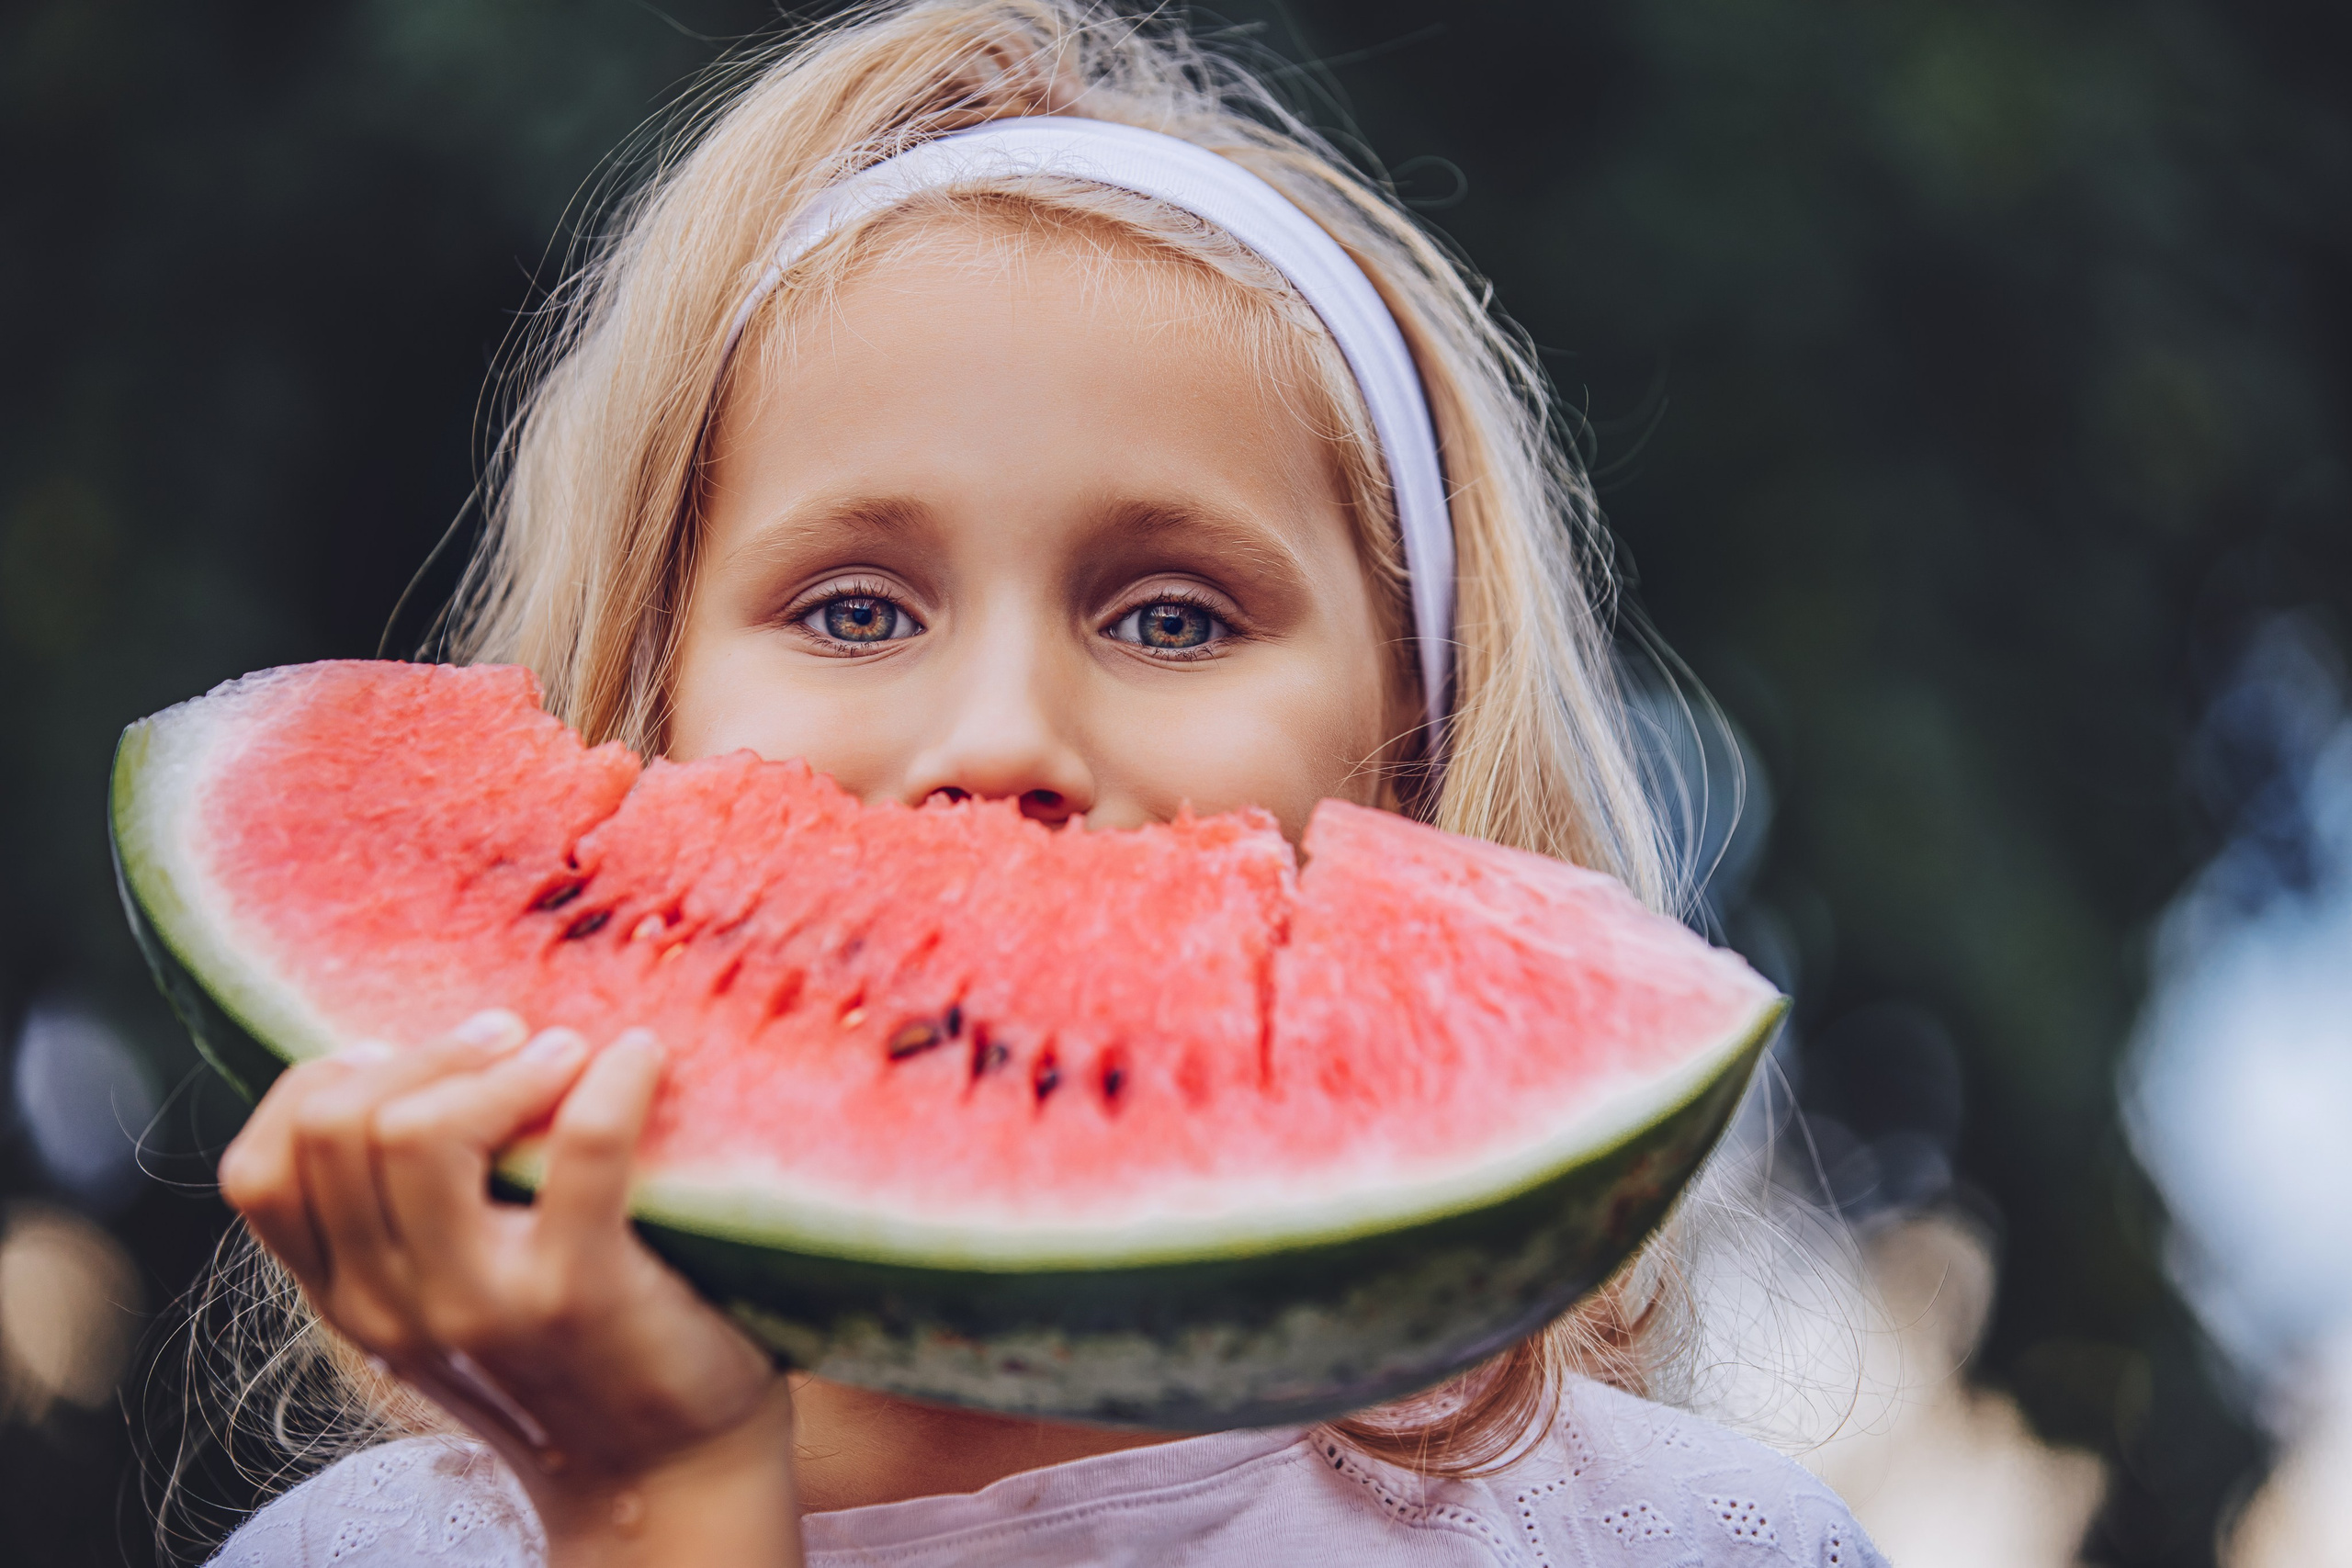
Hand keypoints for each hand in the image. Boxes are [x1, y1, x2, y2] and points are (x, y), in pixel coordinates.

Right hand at [218, 1013, 801, 1565]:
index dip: (322, 1082)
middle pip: (338, 1125)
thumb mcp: (447, 1285)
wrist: (657, 1466)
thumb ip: (404, 1203)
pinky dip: (614, 1083)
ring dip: (501, 1066)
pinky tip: (637, 1059)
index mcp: (346, 1296)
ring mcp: (478, 1304)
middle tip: (510, 1038)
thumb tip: (404, 1046)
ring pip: (416, 1134)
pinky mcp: (580, 1293)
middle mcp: (388, 1307)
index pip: (261, 1168)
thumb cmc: (565, 1347)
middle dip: (425, 1053)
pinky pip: (583, 1147)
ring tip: (567, 1052)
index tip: (407, 1055)